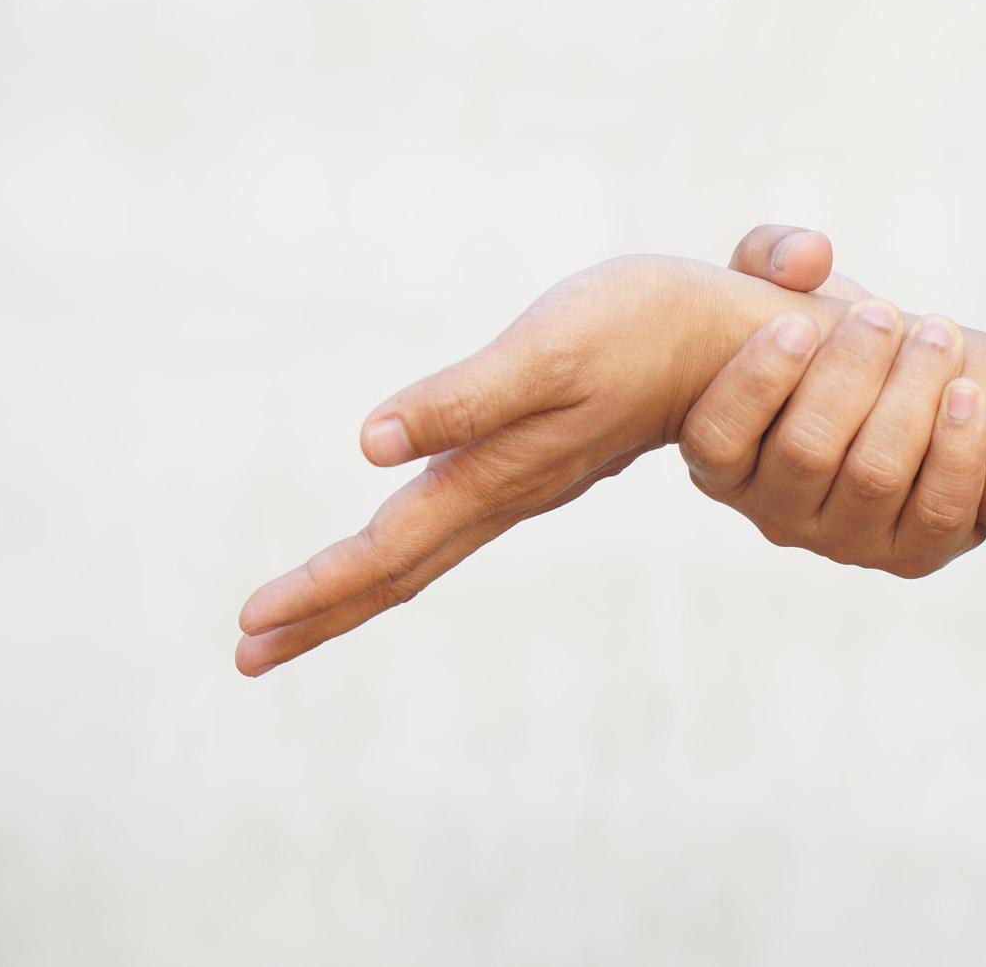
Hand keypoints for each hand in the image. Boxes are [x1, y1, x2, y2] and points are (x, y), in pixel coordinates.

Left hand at [235, 254, 814, 676]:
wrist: (738, 345)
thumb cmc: (647, 332)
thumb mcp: (553, 352)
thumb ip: (465, 399)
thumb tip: (369, 444)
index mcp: (497, 474)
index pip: (392, 550)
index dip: (321, 588)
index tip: (249, 632)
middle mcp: (505, 487)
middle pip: (400, 565)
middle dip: (322, 608)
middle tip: (247, 654)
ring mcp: (524, 475)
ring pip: (424, 545)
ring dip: (356, 583)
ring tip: (297, 614)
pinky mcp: (539, 451)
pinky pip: (452, 512)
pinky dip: (403, 541)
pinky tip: (391, 537)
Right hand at [678, 225, 985, 577]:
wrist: (892, 403)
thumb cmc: (820, 346)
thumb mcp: (779, 294)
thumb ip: (771, 256)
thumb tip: (808, 257)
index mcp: (722, 459)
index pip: (718, 438)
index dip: (757, 381)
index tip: (800, 322)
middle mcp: (773, 512)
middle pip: (805, 451)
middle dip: (851, 371)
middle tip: (883, 313)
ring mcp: (842, 542)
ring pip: (875, 477)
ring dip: (912, 395)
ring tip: (938, 335)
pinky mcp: (909, 555)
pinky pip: (936, 515)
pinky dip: (959, 454)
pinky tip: (970, 396)